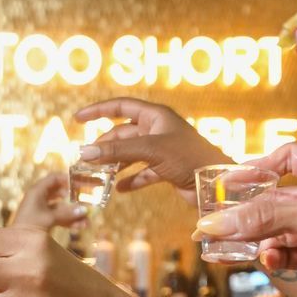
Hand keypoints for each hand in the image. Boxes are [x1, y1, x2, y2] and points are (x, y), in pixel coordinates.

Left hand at [12, 172, 88, 232]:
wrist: (16, 244)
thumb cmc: (29, 227)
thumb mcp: (50, 218)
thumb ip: (67, 213)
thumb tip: (85, 210)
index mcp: (37, 191)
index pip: (54, 178)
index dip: (68, 179)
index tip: (80, 183)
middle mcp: (38, 198)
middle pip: (59, 192)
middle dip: (73, 198)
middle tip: (86, 200)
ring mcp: (40, 209)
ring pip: (60, 207)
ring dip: (73, 213)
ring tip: (87, 221)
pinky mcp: (42, 220)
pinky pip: (58, 217)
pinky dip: (68, 221)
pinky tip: (80, 227)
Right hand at [73, 99, 223, 204]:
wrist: (218, 183)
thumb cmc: (190, 158)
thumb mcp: (150, 150)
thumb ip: (117, 152)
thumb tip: (85, 152)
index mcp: (156, 116)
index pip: (121, 107)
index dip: (98, 111)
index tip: (77, 118)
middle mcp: (158, 130)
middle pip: (122, 134)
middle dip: (104, 146)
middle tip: (86, 160)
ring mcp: (162, 150)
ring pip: (131, 155)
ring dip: (115, 165)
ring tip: (99, 177)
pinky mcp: (167, 170)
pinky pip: (143, 173)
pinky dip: (131, 180)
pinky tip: (120, 189)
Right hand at [191, 144, 296, 296]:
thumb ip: (267, 217)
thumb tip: (217, 222)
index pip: (293, 157)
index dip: (261, 167)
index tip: (230, 182)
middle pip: (282, 198)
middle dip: (251, 212)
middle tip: (216, 222)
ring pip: (283, 229)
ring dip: (259, 238)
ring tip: (231, 247)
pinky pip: (291, 252)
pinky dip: (276, 256)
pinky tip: (267, 260)